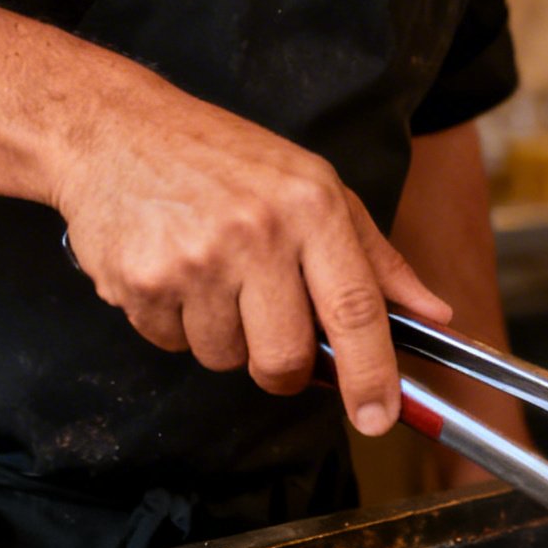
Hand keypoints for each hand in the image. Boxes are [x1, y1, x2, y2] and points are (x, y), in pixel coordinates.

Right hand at [56, 74, 448, 435]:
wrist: (115, 131)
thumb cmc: (224, 159)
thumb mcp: (315, 187)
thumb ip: (377, 259)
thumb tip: (432, 314)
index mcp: (311, 207)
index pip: (355, 309)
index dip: (371, 374)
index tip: (378, 417)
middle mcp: (256, 233)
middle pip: (287, 357)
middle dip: (285, 368)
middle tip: (272, 331)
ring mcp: (195, 259)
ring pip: (226, 359)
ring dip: (224, 337)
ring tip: (212, 275)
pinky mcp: (140, 281)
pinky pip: (172, 345)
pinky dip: (177, 324)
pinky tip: (173, 271)